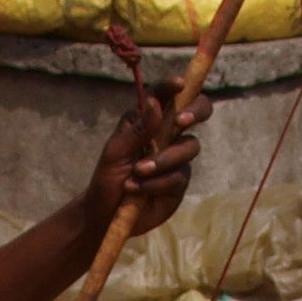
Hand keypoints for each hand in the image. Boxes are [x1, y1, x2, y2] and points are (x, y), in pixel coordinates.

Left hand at [83, 75, 208, 241]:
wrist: (105, 216)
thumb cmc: (107, 179)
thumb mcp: (116, 152)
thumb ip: (137, 129)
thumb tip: (155, 103)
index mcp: (149, 120)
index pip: (167, 95)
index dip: (174, 86)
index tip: (178, 84)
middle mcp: (168, 134)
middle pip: (197, 112)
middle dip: (196, 111)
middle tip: (181, 121)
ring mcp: (176, 158)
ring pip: (189, 147)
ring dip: (164, 159)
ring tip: (137, 172)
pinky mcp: (179, 183)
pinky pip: (178, 176)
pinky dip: (157, 183)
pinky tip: (136, 190)